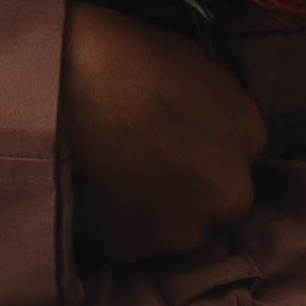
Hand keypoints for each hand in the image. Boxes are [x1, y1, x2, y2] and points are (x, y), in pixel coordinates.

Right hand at [61, 3, 265, 264]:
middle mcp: (229, 191)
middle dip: (188, 184)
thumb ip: (210, 105)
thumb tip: (201, 121)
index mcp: (247, 135)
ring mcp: (183, 228)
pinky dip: (115, 223)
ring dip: (153, 209)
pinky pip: (130, 239)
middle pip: (215, 195)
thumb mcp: (190, 61)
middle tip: (143, 159)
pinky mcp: (135, 251)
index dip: (204, 143)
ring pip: (175, 225)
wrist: (59, 86)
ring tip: (111, 176)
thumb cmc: (121, 54)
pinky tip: (91, 192)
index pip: (237, 150)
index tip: (173, 134)